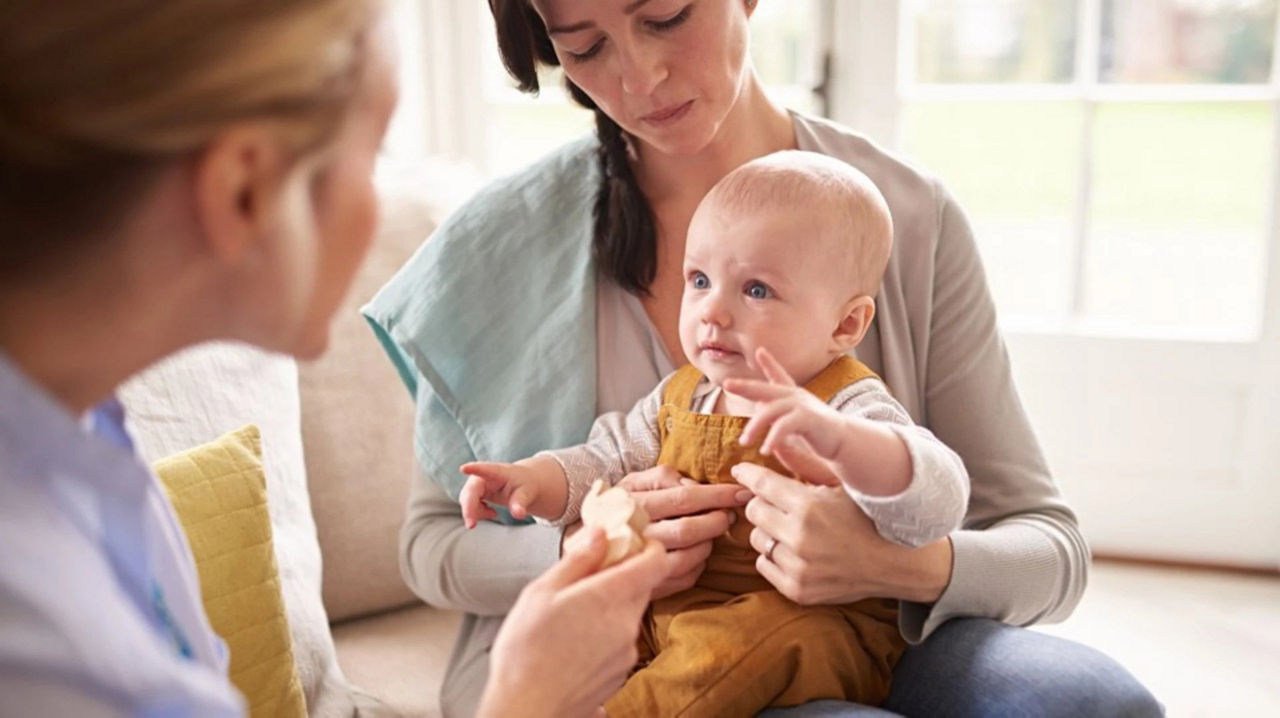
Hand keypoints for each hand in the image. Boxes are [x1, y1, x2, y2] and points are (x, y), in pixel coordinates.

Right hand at [459, 461, 538, 527]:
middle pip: (470, 491)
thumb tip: (518, 514)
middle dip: (469, 508)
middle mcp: (482, 476)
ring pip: (467, 501)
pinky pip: (469, 506)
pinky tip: (491, 512)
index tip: (463, 468)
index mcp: (497, 472)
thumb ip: (520, 503)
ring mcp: (475, 484)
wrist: (522, 483)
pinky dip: (478, 513)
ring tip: (493, 513)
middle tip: (471, 525)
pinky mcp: (473, 492)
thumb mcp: (526, 493)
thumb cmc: (524, 484)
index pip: (484, 469)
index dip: (474, 469)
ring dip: (475, 512)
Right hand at [479, 527, 667, 717]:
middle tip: (587, 579)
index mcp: (610, 596)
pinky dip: (606, 633)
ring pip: (629, 615)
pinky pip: (621, 641)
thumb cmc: (525, 651)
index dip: (648, 548)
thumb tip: (600, 533)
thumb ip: (577, 560)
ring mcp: (627, 651)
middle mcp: (627, 624)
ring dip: (611, 607)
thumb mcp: (541, 593)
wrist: (527, 710)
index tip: (630, 544)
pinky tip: (575, 642)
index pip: (656, 562)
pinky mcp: (621, 673)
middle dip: (621, 577)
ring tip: (572, 616)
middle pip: (642, 587)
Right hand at [615, 465, 750, 598]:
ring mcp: (641, 565)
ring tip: (712, 533)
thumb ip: (663, 477)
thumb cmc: (618, 506)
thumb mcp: (633, 481)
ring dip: (709, 544)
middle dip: (716, 521)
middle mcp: (637, 535)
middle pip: (687, 531)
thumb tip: (693, 486)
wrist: (585, 544)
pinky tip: (697, 552)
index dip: (716, 495)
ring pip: (688, 558)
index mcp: (634, 504)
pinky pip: (684, 579)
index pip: (683, 498)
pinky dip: (699, 565)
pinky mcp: (647, 587)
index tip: (740, 492)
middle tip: (728, 515)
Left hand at [723, 347, 846, 480]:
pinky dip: (773, 438)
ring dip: (755, 426)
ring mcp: (802, 405)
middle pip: (765, 389)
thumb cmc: (817, 429)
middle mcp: (795, 395)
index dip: (769, 362)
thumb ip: (777, 409)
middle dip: (745, 386)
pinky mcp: (808, 419)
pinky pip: (784, 427)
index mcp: (792, 394)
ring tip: (744, 442)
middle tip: (727, 384)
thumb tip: (758, 406)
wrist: (843, 440)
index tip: (759, 351)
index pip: (778, 375)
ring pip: (771, 411)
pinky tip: (764, 450)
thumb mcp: (795, 415)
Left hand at [731, 452, 952, 605]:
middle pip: (753, 511)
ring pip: (757, 539)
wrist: (894, 563)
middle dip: (762, 502)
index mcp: (809, 507)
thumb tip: (776, 443)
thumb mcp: (839, 485)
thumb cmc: (865, 517)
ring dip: (769, 530)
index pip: (761, 485)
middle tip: (776, 502)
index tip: (741, 471)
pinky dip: (774, 556)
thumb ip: (805, 465)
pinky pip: (764, 565)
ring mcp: (798, 567)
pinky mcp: (797, 590)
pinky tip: (795, 550)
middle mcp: (800, 538)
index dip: (748, 474)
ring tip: (791, 528)